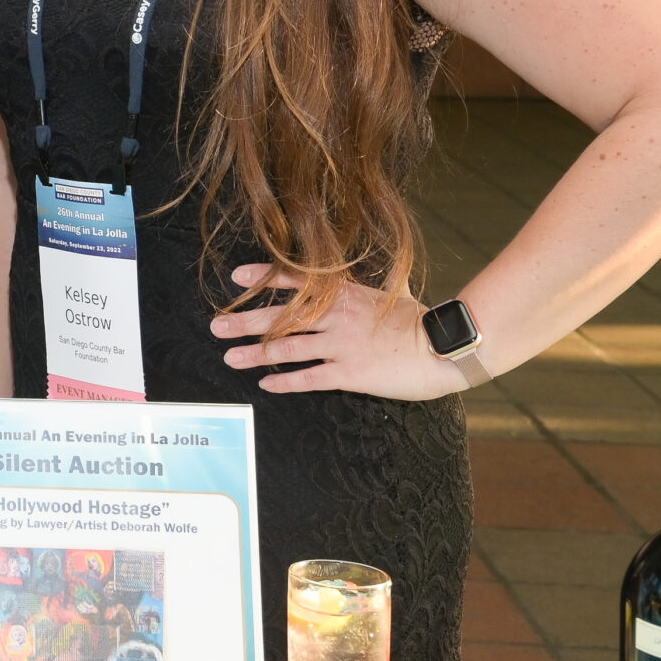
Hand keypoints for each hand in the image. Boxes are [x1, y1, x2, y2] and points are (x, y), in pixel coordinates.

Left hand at [209, 264, 473, 400]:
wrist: (443, 346)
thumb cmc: (422, 320)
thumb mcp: (393, 294)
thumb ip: (375, 287)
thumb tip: (386, 276)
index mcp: (344, 293)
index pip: (295, 280)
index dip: (263, 278)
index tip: (237, 277)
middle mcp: (335, 315)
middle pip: (280, 316)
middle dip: (245, 322)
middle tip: (217, 326)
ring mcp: (340, 344)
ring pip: (287, 347)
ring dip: (255, 354)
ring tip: (229, 357)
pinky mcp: (348, 373)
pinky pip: (308, 377)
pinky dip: (284, 380)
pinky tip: (265, 383)